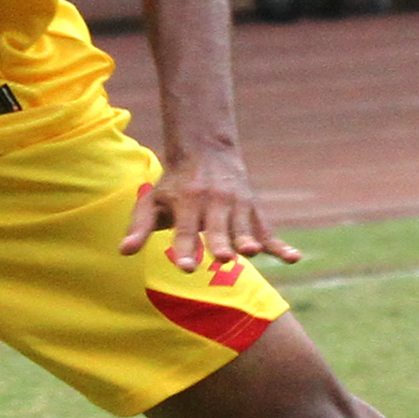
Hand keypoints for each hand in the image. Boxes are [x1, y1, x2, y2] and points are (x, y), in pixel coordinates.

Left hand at [121, 139, 302, 281]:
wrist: (205, 150)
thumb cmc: (173, 183)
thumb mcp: (152, 200)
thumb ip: (139, 227)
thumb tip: (124, 253)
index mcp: (187, 202)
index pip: (186, 230)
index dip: (186, 248)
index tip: (186, 267)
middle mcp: (213, 203)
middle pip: (217, 229)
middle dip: (220, 243)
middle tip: (222, 259)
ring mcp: (236, 206)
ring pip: (243, 228)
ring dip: (248, 241)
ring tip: (252, 253)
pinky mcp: (253, 211)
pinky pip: (268, 231)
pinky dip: (281, 246)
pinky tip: (295, 259)